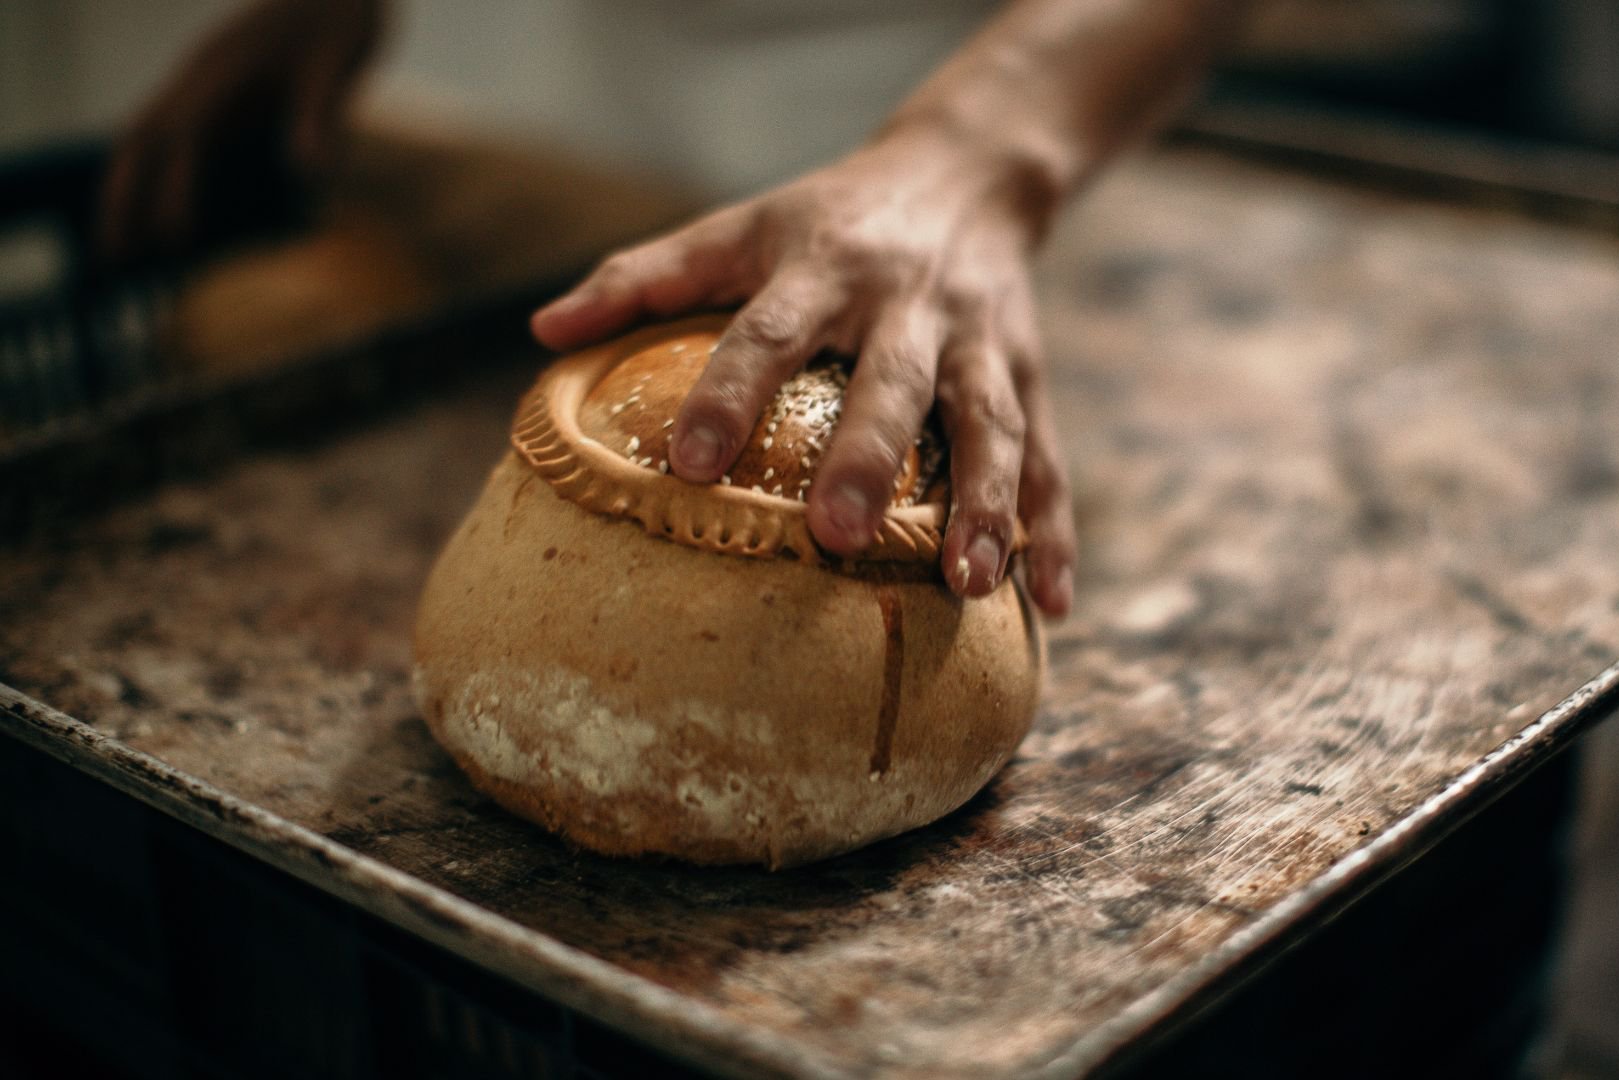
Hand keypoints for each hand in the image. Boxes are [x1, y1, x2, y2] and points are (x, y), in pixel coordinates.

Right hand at [99, 0, 382, 261]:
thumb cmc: (341, 18)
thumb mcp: (338, 62)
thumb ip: (320, 113)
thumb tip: (310, 172)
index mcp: (223, 68)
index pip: (183, 134)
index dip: (173, 186)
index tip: (175, 236)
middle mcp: (201, 76)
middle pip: (143, 137)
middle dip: (123, 194)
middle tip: (112, 255)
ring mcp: (206, 85)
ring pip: (150, 139)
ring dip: (131, 190)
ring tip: (120, 252)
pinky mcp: (222, 95)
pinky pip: (179, 141)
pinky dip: (161, 178)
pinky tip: (165, 220)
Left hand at [532, 125, 1075, 616]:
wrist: (966, 173)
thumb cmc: (827, 219)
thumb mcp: (739, 225)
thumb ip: (644, 277)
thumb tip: (544, 334)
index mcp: (825, 266)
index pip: (771, 330)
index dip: (730, 391)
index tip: (688, 464)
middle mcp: (909, 305)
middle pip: (893, 383)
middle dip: (871, 456)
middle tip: (838, 532)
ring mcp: (980, 342)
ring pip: (992, 425)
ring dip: (987, 505)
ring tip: (967, 585)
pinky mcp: (1030, 374)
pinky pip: (1050, 457)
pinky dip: (1053, 530)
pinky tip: (1048, 601)